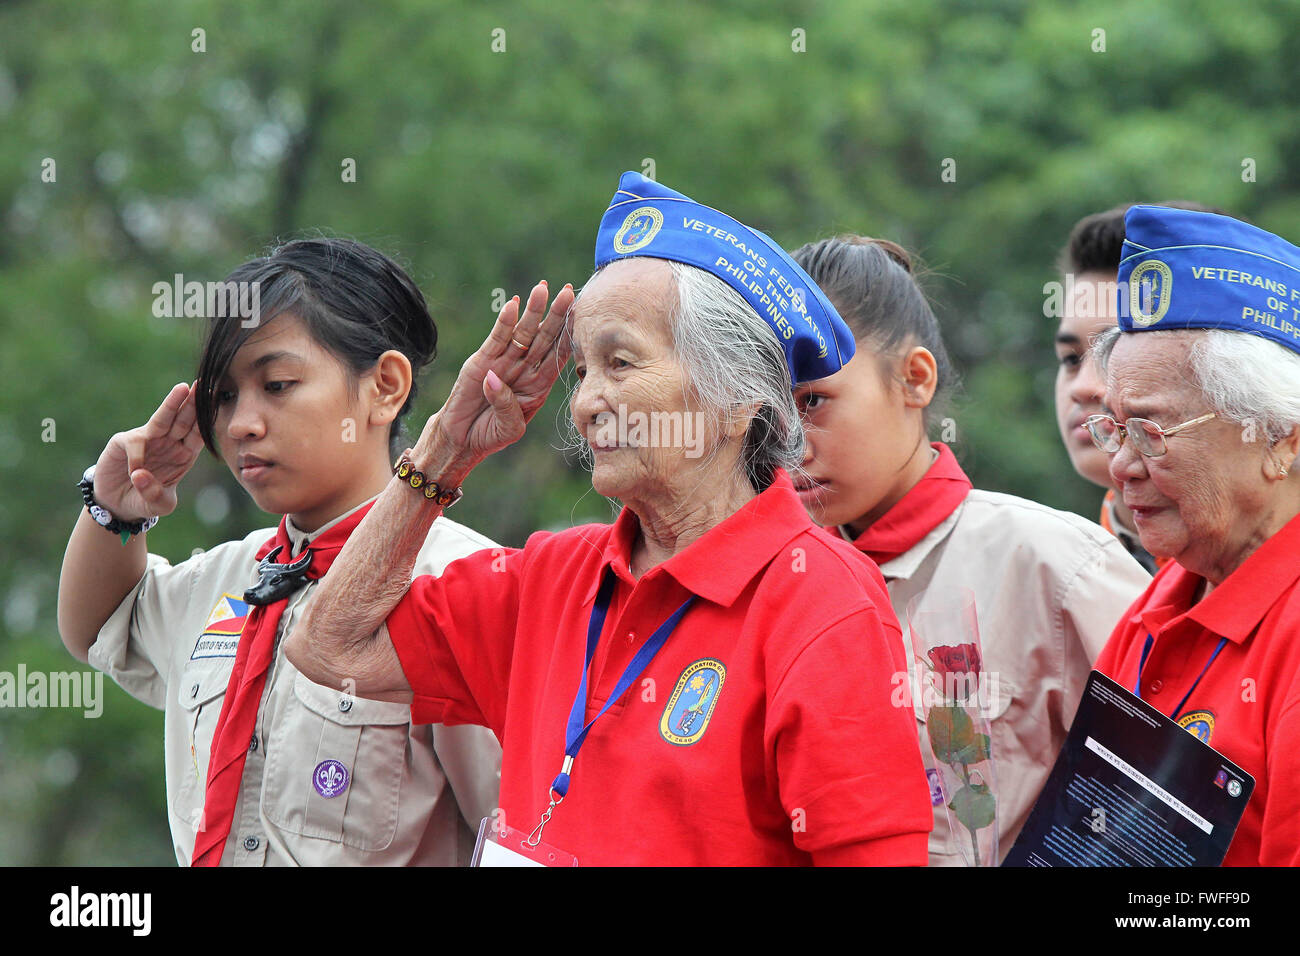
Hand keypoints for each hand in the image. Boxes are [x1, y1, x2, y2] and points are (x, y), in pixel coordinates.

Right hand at [94, 382, 204, 520]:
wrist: (117, 504)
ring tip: (182, 388)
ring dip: (172, 404)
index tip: (218, 403)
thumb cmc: (144, 499)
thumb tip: (140, 475)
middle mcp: (168, 443)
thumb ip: (156, 495)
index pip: (199, 433)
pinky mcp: (123, 443)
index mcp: (185, 453)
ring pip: (162, 420)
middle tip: (205, 384)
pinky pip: (135, 443)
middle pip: (184, 419)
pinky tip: (136, 472)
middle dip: (194, 403)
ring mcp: (147, 440)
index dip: (208, 419)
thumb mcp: (158, 505)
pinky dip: (137, 456)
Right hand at [423, 280, 574, 473]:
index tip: (582, 316)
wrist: (462, 439)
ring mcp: (504, 362)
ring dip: (533, 311)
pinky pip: (496, 338)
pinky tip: (513, 305)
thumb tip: (493, 378)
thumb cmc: (491, 435)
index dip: (569, 336)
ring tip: (542, 288)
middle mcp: (525, 369)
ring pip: (522, 333)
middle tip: (569, 291)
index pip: (558, 356)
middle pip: (544, 337)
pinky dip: (504, 322)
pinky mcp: (482, 360)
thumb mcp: (509, 428)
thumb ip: (507, 406)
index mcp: (539, 385)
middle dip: (557, 315)